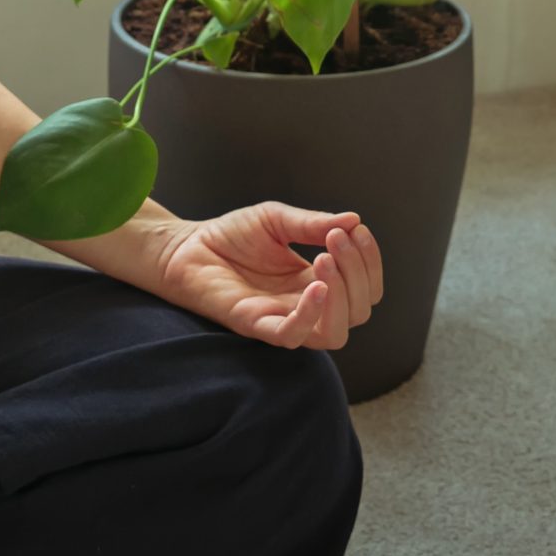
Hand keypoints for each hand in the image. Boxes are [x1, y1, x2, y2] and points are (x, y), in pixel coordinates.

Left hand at [145, 202, 382, 349]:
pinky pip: (293, 336)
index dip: (370, 263)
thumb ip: (312, 223)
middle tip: (337, 240)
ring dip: (341, 296)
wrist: (186, 246)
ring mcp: (282, 319)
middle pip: (357, 312)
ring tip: (324, 259)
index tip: (358, 230)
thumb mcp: (277, 220)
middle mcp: (305, 307)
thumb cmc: (231, 235)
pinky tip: (315, 285)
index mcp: (315, 283)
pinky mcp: (256, 325)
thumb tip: (354, 220)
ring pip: (334, 333)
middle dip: (357, 274)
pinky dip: (311, 315)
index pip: (364, 288)